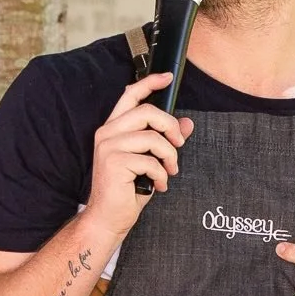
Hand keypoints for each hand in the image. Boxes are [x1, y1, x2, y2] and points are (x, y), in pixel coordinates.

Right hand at [87, 72, 193, 240]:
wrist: (108, 218)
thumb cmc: (126, 190)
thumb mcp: (150, 161)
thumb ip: (165, 141)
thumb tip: (187, 125)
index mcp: (113, 128)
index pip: (130, 95)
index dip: (150, 83)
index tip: (168, 77)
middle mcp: (107, 133)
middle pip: (147, 112)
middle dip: (171, 127)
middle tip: (179, 145)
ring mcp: (108, 147)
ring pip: (153, 138)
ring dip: (169, 156)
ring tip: (169, 171)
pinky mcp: (114, 162)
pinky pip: (150, 161)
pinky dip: (161, 175)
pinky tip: (158, 185)